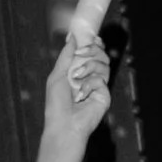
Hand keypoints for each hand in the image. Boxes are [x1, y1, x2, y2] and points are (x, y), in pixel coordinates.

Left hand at [42, 22, 113, 150]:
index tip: (92, 37)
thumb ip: (66, 55)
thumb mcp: (58, 74)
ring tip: (77, 76)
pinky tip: (82, 95)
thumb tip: (73, 36)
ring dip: (89, 66)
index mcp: (78, 71)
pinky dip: (89, 84)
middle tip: (81, 53)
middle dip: (92, 50)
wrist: (64, 124)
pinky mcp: (105, 95)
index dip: (93, 44)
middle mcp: (90, 77)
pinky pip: (101, 79)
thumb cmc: (56, 103)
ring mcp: (99, 86)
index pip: (91, 53)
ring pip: (104, 64)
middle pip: (100, 55)